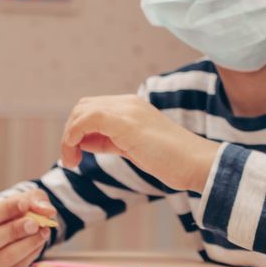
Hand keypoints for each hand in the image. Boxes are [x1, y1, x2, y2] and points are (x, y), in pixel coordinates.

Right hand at [0, 191, 55, 266]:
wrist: (6, 235)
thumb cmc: (9, 215)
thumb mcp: (21, 200)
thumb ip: (34, 201)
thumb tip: (47, 211)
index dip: (4, 210)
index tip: (24, 204)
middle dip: (13, 231)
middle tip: (35, 223)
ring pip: (3, 258)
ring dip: (27, 244)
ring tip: (43, 232)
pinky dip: (30, 255)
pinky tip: (37, 243)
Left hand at [60, 95, 219, 190]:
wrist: (196, 163)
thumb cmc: (172, 161)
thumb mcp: (136, 148)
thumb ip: (113, 141)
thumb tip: (85, 142)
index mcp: (133, 107)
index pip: (93, 109)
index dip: (79, 130)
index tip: (79, 155)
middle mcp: (129, 103)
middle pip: (83, 106)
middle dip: (71, 131)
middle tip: (73, 159)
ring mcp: (127, 110)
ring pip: (81, 111)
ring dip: (69, 136)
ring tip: (72, 161)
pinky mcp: (125, 122)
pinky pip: (87, 120)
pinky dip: (73, 136)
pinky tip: (76, 155)